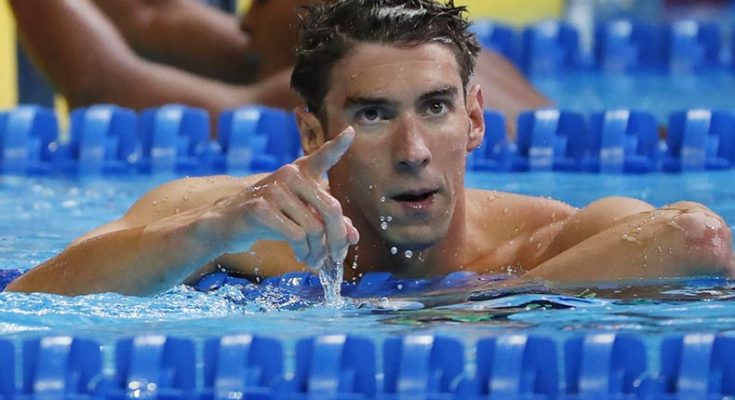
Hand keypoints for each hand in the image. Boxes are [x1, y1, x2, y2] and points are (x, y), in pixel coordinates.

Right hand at [215, 126, 358, 266]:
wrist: (229, 224)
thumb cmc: (271, 218)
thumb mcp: (302, 217)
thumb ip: (329, 223)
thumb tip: (353, 237)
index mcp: (301, 172)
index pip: (322, 157)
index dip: (338, 146)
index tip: (351, 132)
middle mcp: (289, 174)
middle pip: (331, 210)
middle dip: (338, 239)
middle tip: (337, 257)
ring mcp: (274, 188)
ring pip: (314, 228)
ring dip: (318, 251)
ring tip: (315, 261)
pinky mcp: (261, 207)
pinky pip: (296, 236)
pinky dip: (303, 252)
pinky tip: (301, 257)